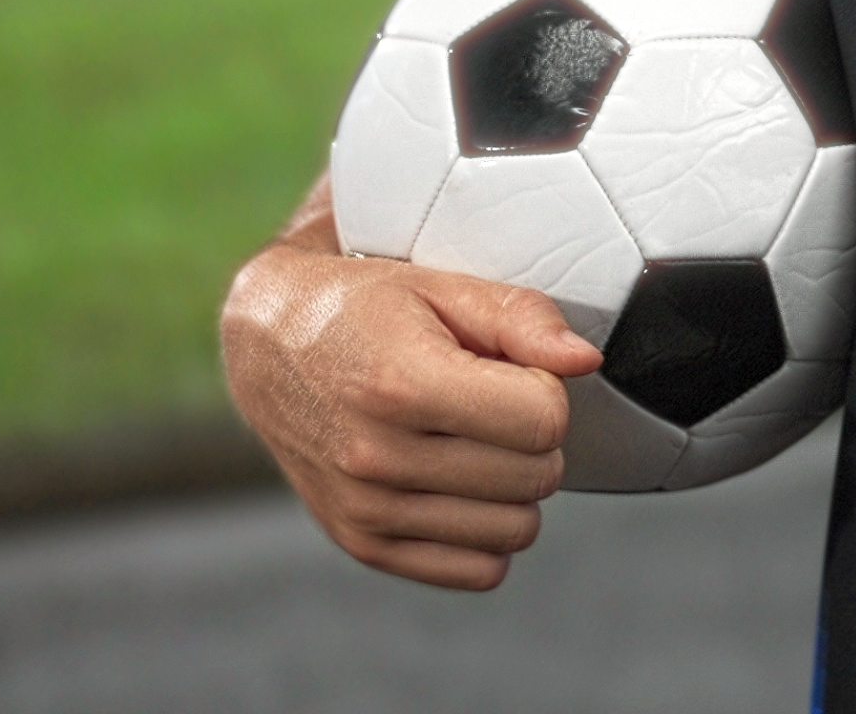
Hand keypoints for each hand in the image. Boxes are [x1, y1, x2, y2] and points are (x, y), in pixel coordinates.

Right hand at [220, 191, 601, 591]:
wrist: (271, 342)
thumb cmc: (364, 307)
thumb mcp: (442, 284)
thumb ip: (521, 318)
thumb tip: (584, 360)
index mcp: (402, 384)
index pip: (541, 420)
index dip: (546, 388)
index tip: (514, 369)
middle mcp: (378, 457)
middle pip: (536, 477)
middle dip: (536, 435)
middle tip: (497, 399)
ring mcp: (368, 510)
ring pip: (515, 530)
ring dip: (516, 485)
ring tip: (477, 438)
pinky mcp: (364, 544)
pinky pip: (477, 571)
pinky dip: (488, 531)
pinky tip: (464, 482)